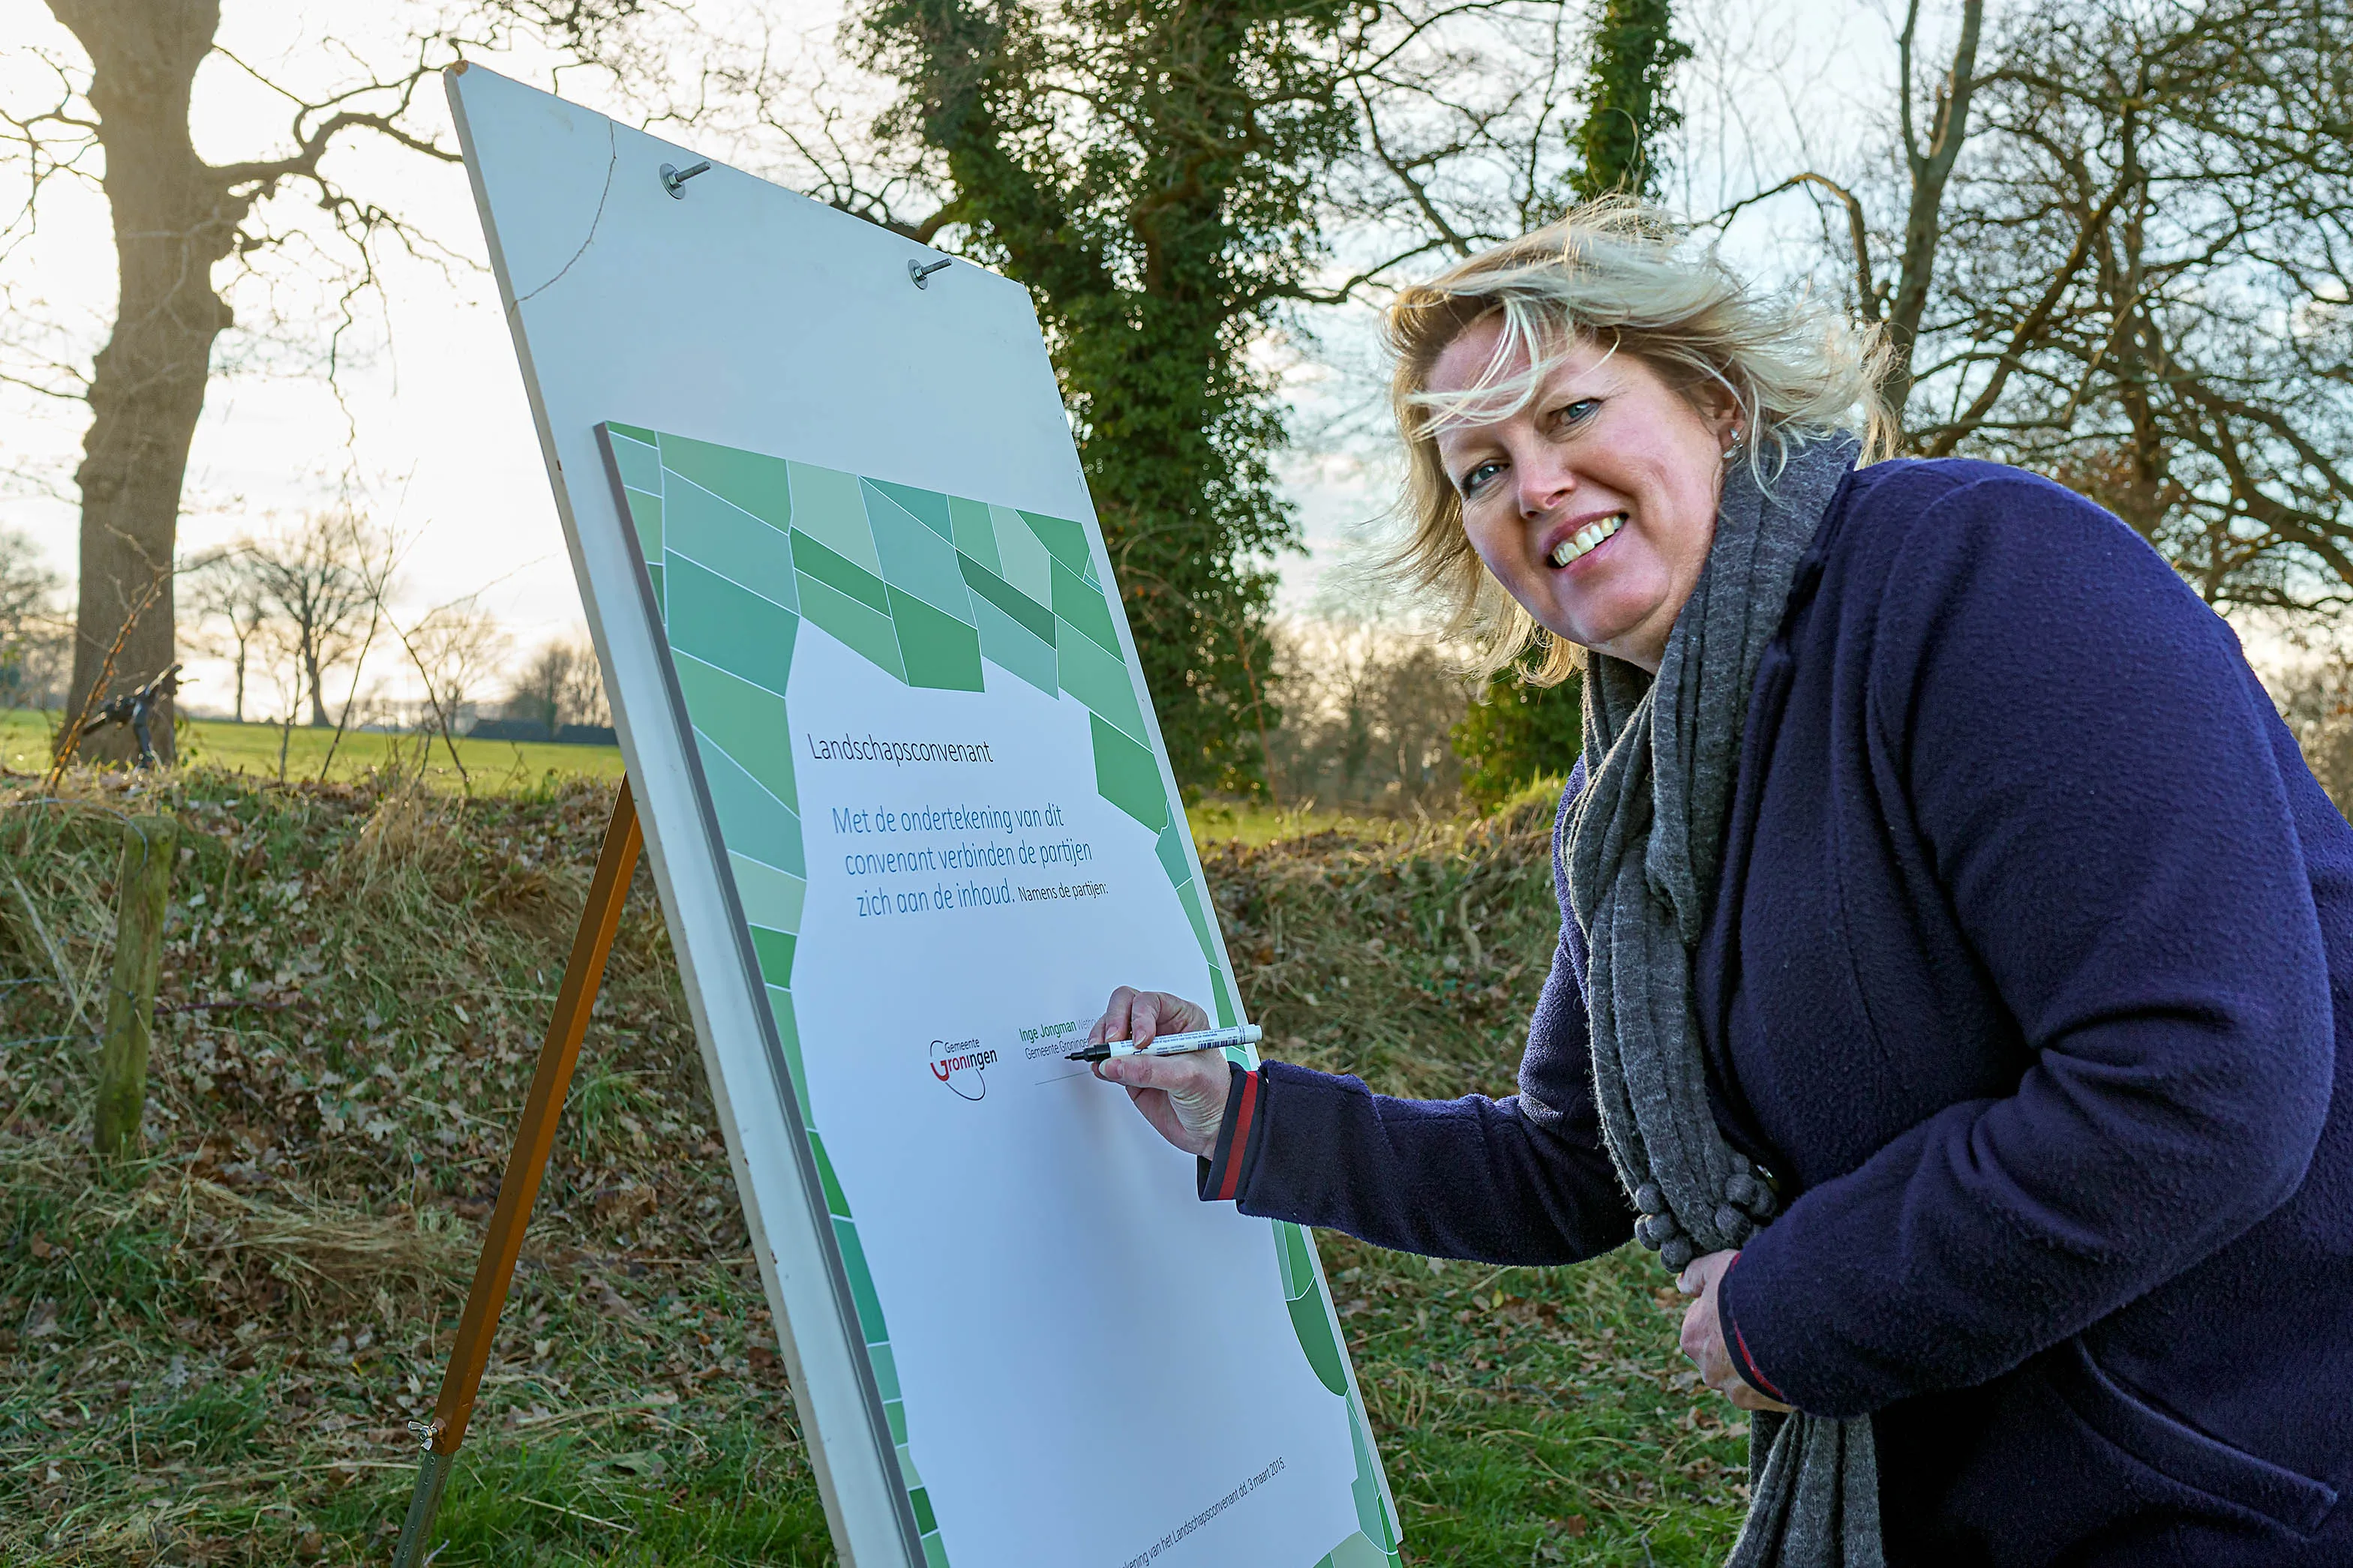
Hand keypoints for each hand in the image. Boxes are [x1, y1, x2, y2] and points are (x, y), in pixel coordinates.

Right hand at [1086, 987, 1226, 1156]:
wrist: (1212, 1129)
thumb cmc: (1215, 1095)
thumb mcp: (1189, 1077)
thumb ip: (1151, 1069)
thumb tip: (1117, 1063)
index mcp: (1182, 1018)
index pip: (1150, 1001)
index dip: (1139, 1016)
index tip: (1140, 1043)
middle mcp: (1160, 1028)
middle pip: (1124, 1006)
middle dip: (1114, 1023)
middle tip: (1112, 1046)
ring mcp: (1143, 1049)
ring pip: (1111, 1030)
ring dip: (1103, 1043)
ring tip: (1105, 1061)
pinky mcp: (1132, 1070)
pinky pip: (1108, 1059)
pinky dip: (1101, 1063)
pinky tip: (1103, 1069)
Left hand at [1678, 1250, 1793, 1413]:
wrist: (1791, 1325)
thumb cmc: (1748, 1293)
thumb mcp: (1717, 1268)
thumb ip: (1695, 1274)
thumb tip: (1681, 1283)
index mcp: (1692, 1338)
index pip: (1701, 1325)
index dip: (1722, 1311)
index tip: (1741, 1304)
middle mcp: (1708, 1370)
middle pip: (1720, 1353)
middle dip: (1736, 1343)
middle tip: (1762, 1323)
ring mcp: (1735, 1390)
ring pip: (1744, 1375)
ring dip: (1757, 1363)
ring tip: (1780, 1342)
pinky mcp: (1761, 1403)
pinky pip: (1767, 1390)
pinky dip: (1775, 1379)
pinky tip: (1790, 1360)